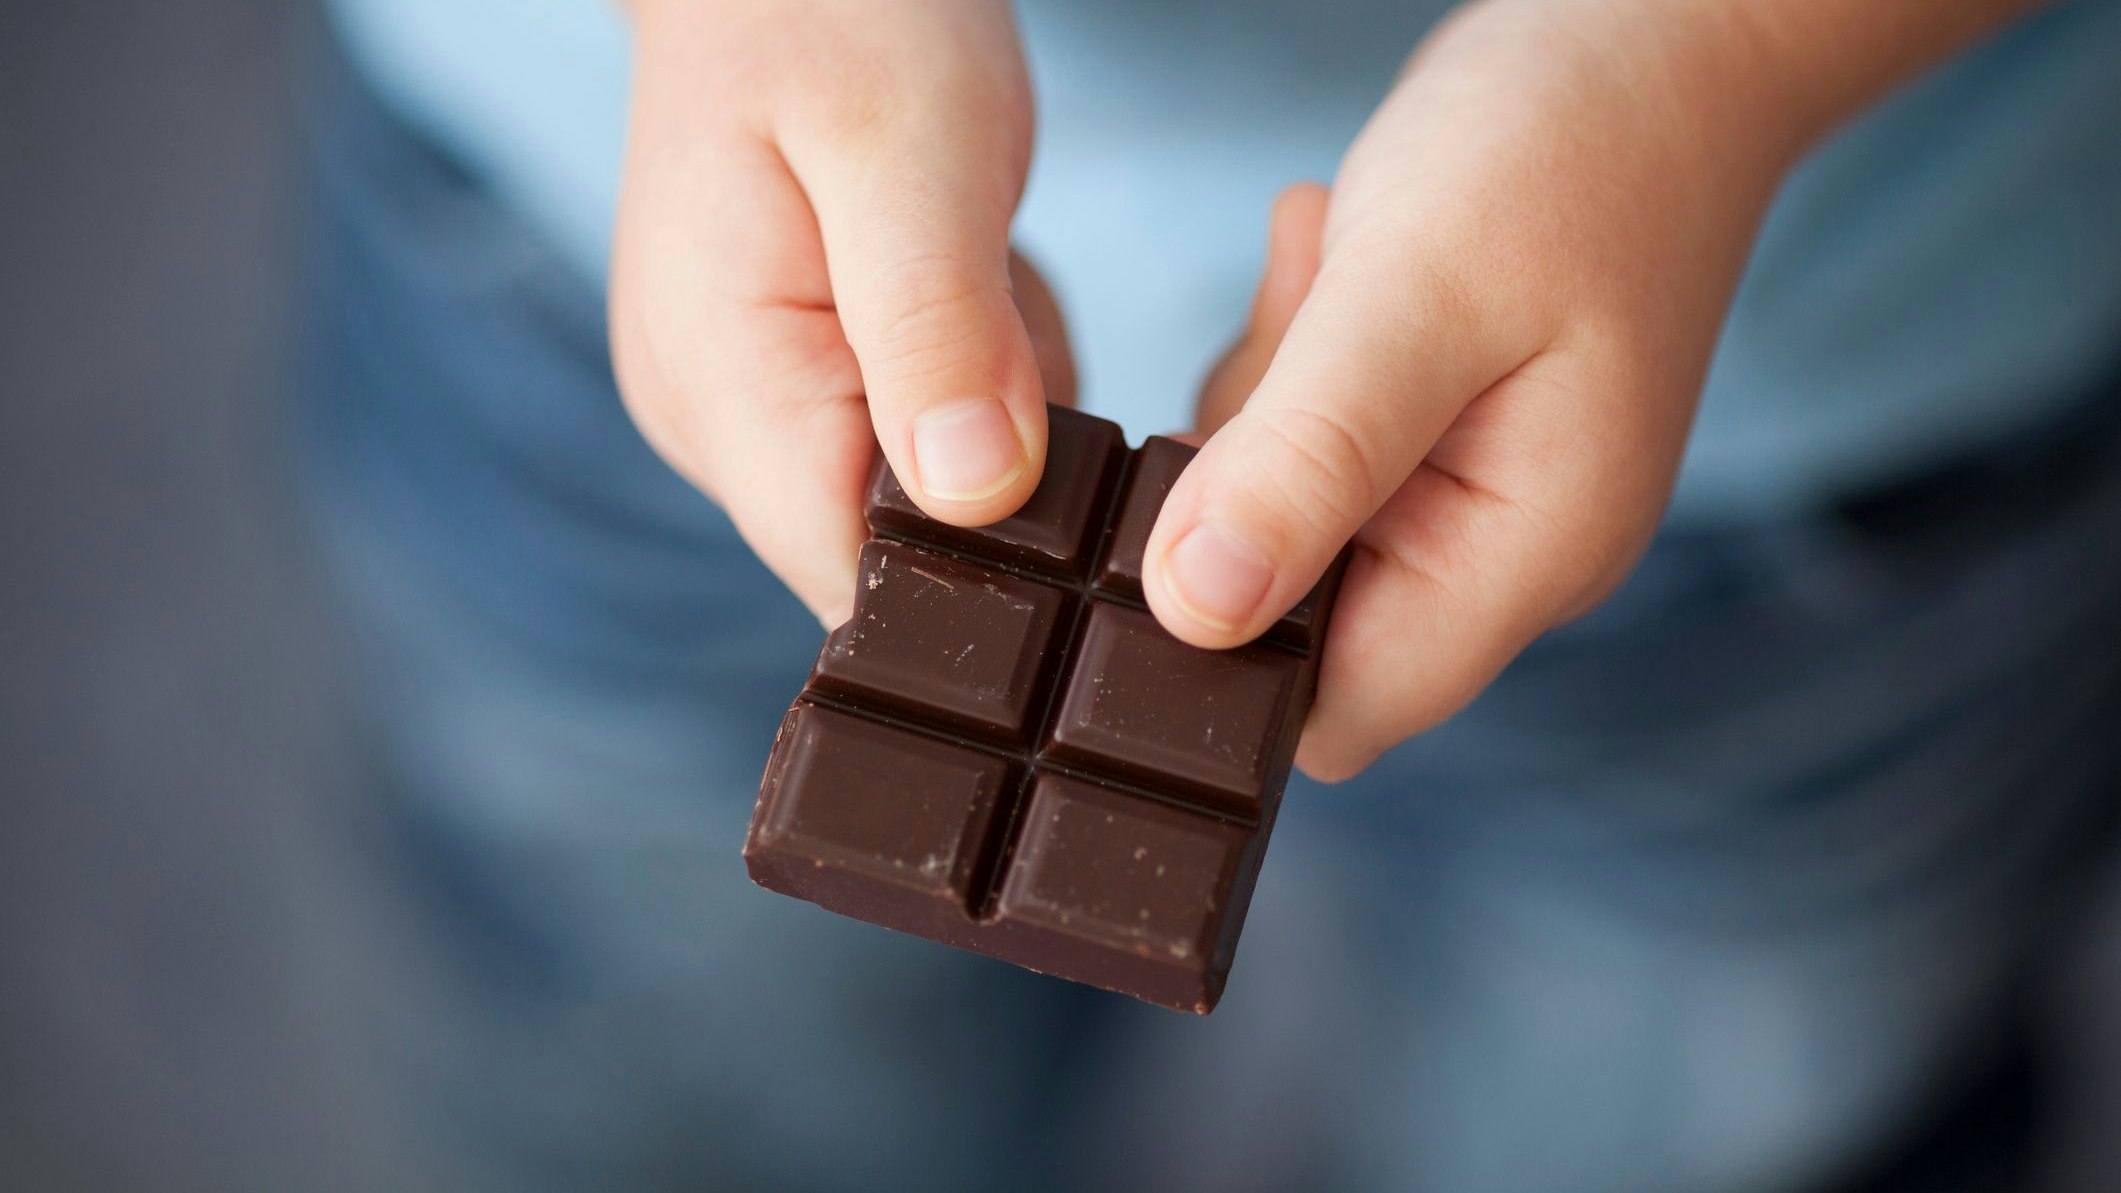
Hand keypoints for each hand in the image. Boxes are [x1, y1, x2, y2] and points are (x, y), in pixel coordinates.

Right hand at [608, 0, 1069, 627]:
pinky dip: (972, 371)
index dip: (978, 557)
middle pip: (898, 545)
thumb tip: (974, 495)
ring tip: (972, 262)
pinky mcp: (787, 386)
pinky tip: (959, 276)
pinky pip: (917, 436)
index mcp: (721, 387)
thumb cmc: (838, 15)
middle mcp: (712, 427)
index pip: (855, 576)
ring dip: (993, 400)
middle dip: (998, 461)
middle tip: (999, 295)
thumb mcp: (913, 152)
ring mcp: (743, 411)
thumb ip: (939, 327)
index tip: (1052, 453)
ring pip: (925, 494)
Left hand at [1151, 0, 2040, 779]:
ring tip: (1331, 273)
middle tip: (1299, 334)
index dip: (1227, 647)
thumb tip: (1192, 612)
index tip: (1189, 499)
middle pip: (1293, 615)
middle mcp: (1502, 556)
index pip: (1336, 710)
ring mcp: (1468, 499)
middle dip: (1247, 484)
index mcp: (1524, 558)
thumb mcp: (1414, 300)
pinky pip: (1306, 445)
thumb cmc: (1562, 152)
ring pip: (1282, 520)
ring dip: (1266, 404)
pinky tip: (1335, 263)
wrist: (1657, 47)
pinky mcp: (1435, 441)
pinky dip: (1291, 363)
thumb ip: (1306, 462)